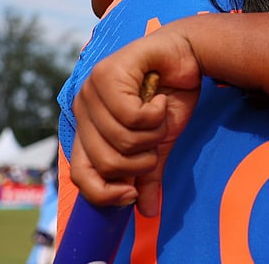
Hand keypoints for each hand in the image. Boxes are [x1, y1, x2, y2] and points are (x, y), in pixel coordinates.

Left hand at [69, 27, 202, 215]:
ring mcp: (91, 90)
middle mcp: (82, 109)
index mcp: (88, 128)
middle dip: (142, 160)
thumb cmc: (170, 95)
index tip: (132, 193)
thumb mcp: (158, 142)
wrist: (187, 55)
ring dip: (153, 134)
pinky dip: (155, 113)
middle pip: (107, 162)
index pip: (81, 175)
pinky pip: (132, 116)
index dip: (105, 192)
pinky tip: (158, 96)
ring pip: (122, 140)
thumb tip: (149, 212)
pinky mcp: (108, 74)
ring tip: (159, 112)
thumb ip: (149, 174)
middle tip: (156, 139)